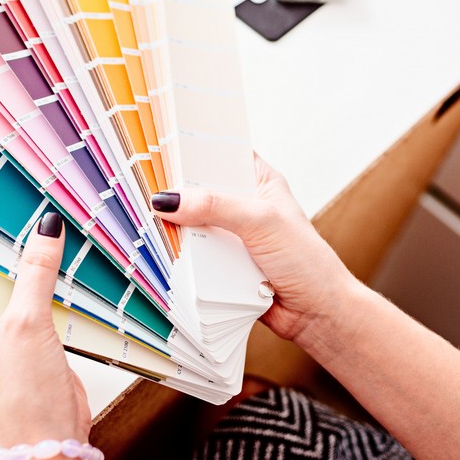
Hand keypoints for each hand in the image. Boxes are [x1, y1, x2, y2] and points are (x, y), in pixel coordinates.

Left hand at [0, 213, 93, 459]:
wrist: (53, 438)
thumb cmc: (22, 401)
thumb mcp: (27, 324)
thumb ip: (36, 273)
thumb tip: (44, 232)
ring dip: (13, 263)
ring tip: (24, 225)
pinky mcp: (22, 337)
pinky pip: (24, 298)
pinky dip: (34, 281)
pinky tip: (47, 260)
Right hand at [151, 154, 357, 343]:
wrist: (316, 313)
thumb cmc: (305, 260)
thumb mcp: (261, 221)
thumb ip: (216, 207)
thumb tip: (168, 200)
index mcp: (259, 180)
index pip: (221, 154)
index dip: (193, 150)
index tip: (160, 146)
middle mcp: (243, 204)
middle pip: (200, 190)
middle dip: (177, 190)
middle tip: (142, 183)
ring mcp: (232, 235)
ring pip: (194, 224)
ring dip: (176, 225)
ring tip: (143, 215)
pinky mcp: (222, 264)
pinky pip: (194, 254)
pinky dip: (181, 254)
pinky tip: (159, 248)